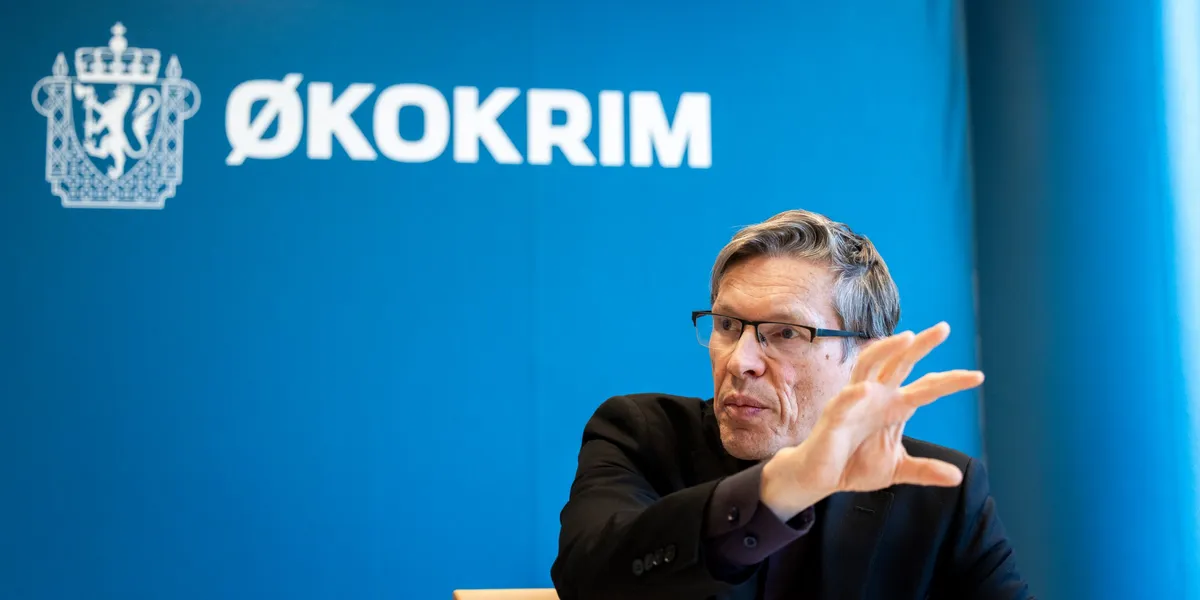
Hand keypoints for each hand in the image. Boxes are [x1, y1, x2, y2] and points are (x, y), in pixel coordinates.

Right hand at [761, 322, 982, 519]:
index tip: (978, 376)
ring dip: (886, 350)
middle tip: (944, 328)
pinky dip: (854, 396)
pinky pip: (843, 402)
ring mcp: (853, 403)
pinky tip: (866, 391)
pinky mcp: (833, 418)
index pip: (925, 387)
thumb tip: (956, 477)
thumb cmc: (854, 465)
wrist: (821, 479)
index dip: (950, 381)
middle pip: (899, 362)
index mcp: (893, 406)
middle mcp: (875, 397)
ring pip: (868, 365)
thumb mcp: (897, 469)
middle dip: (920, 345)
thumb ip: (924, 469)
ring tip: (906, 339)